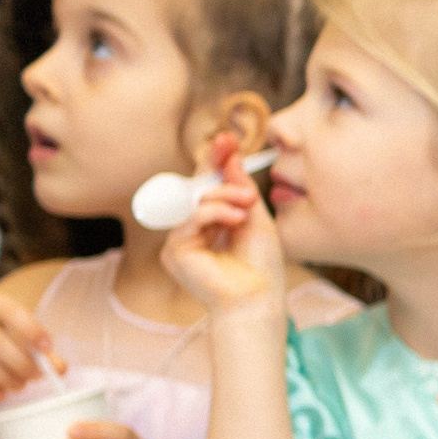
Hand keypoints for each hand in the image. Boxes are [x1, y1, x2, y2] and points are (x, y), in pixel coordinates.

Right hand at [161, 134, 284, 318]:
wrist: (259, 300)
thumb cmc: (262, 267)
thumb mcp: (257, 219)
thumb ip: (241, 190)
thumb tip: (231, 157)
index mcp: (214, 221)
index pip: (208, 185)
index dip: (214, 160)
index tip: (226, 138)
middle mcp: (194, 228)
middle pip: (195, 187)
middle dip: (214, 166)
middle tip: (228, 147)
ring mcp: (181, 239)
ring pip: (194, 201)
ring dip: (222, 195)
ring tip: (246, 205)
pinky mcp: (174, 251)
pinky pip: (189, 220)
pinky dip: (213, 213)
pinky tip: (235, 219)